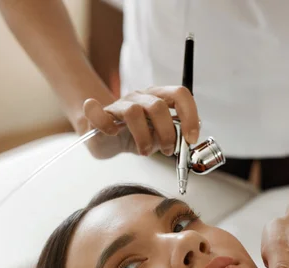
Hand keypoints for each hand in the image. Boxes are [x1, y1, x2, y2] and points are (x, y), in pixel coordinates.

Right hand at [82, 86, 199, 155]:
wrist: (107, 139)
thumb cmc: (135, 137)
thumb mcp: (159, 138)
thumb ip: (174, 136)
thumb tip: (187, 139)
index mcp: (158, 98)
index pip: (179, 94)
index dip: (190, 115)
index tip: (191, 138)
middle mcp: (140, 97)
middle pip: (158, 106)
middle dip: (167, 133)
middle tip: (168, 151)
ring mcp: (119, 104)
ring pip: (134, 112)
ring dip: (143, 138)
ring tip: (145, 152)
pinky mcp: (98, 114)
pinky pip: (97, 110)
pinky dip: (106, 124)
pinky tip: (112, 134)